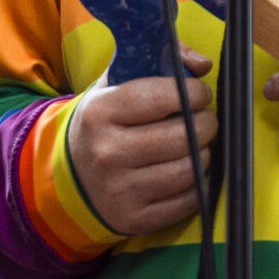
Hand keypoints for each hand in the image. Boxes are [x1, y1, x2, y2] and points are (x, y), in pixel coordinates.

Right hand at [68, 51, 217, 235]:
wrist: (72, 178)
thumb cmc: (105, 123)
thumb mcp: (117, 84)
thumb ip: (160, 59)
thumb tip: (202, 65)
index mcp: (100, 112)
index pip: (164, 97)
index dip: (194, 92)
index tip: (199, 93)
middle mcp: (107, 153)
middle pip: (185, 136)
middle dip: (206, 123)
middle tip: (203, 119)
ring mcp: (120, 190)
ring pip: (191, 169)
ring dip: (204, 154)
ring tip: (195, 145)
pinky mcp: (135, 219)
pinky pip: (188, 200)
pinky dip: (198, 183)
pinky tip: (188, 170)